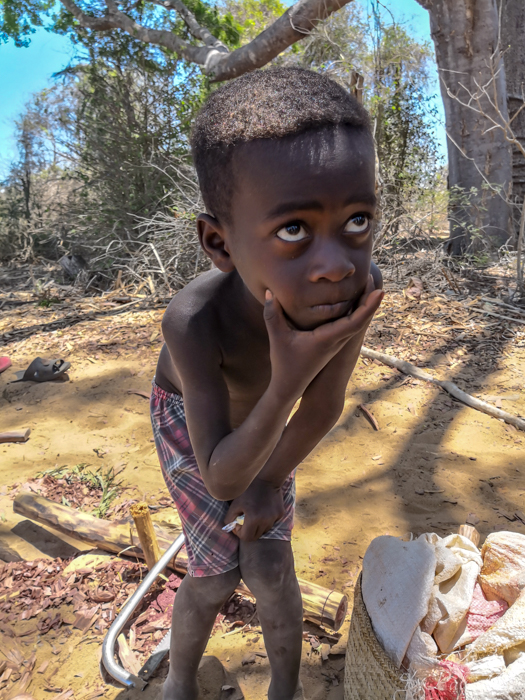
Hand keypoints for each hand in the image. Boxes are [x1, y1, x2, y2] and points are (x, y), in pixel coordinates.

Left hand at [224, 478, 284, 541]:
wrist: (267, 478)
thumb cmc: (248, 490)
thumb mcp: (235, 503)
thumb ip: (230, 518)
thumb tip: (231, 527)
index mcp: (253, 519)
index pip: (246, 538)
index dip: (239, 533)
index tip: (238, 524)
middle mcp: (266, 521)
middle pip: (256, 536)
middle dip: (249, 531)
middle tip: (245, 521)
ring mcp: (274, 518)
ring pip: (264, 530)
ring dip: (258, 526)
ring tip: (254, 513)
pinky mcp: (280, 514)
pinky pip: (272, 522)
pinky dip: (266, 520)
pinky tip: (263, 509)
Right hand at [264, 277, 382, 400]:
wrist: (290, 386)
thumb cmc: (284, 363)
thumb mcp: (277, 337)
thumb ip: (272, 314)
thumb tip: (270, 292)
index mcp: (327, 339)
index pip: (354, 322)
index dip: (368, 307)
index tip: (380, 292)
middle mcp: (336, 341)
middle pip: (360, 319)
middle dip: (368, 299)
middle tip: (373, 277)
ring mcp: (336, 344)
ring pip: (356, 323)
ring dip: (363, 305)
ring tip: (367, 284)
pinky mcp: (332, 344)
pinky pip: (349, 326)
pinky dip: (355, 312)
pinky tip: (354, 301)